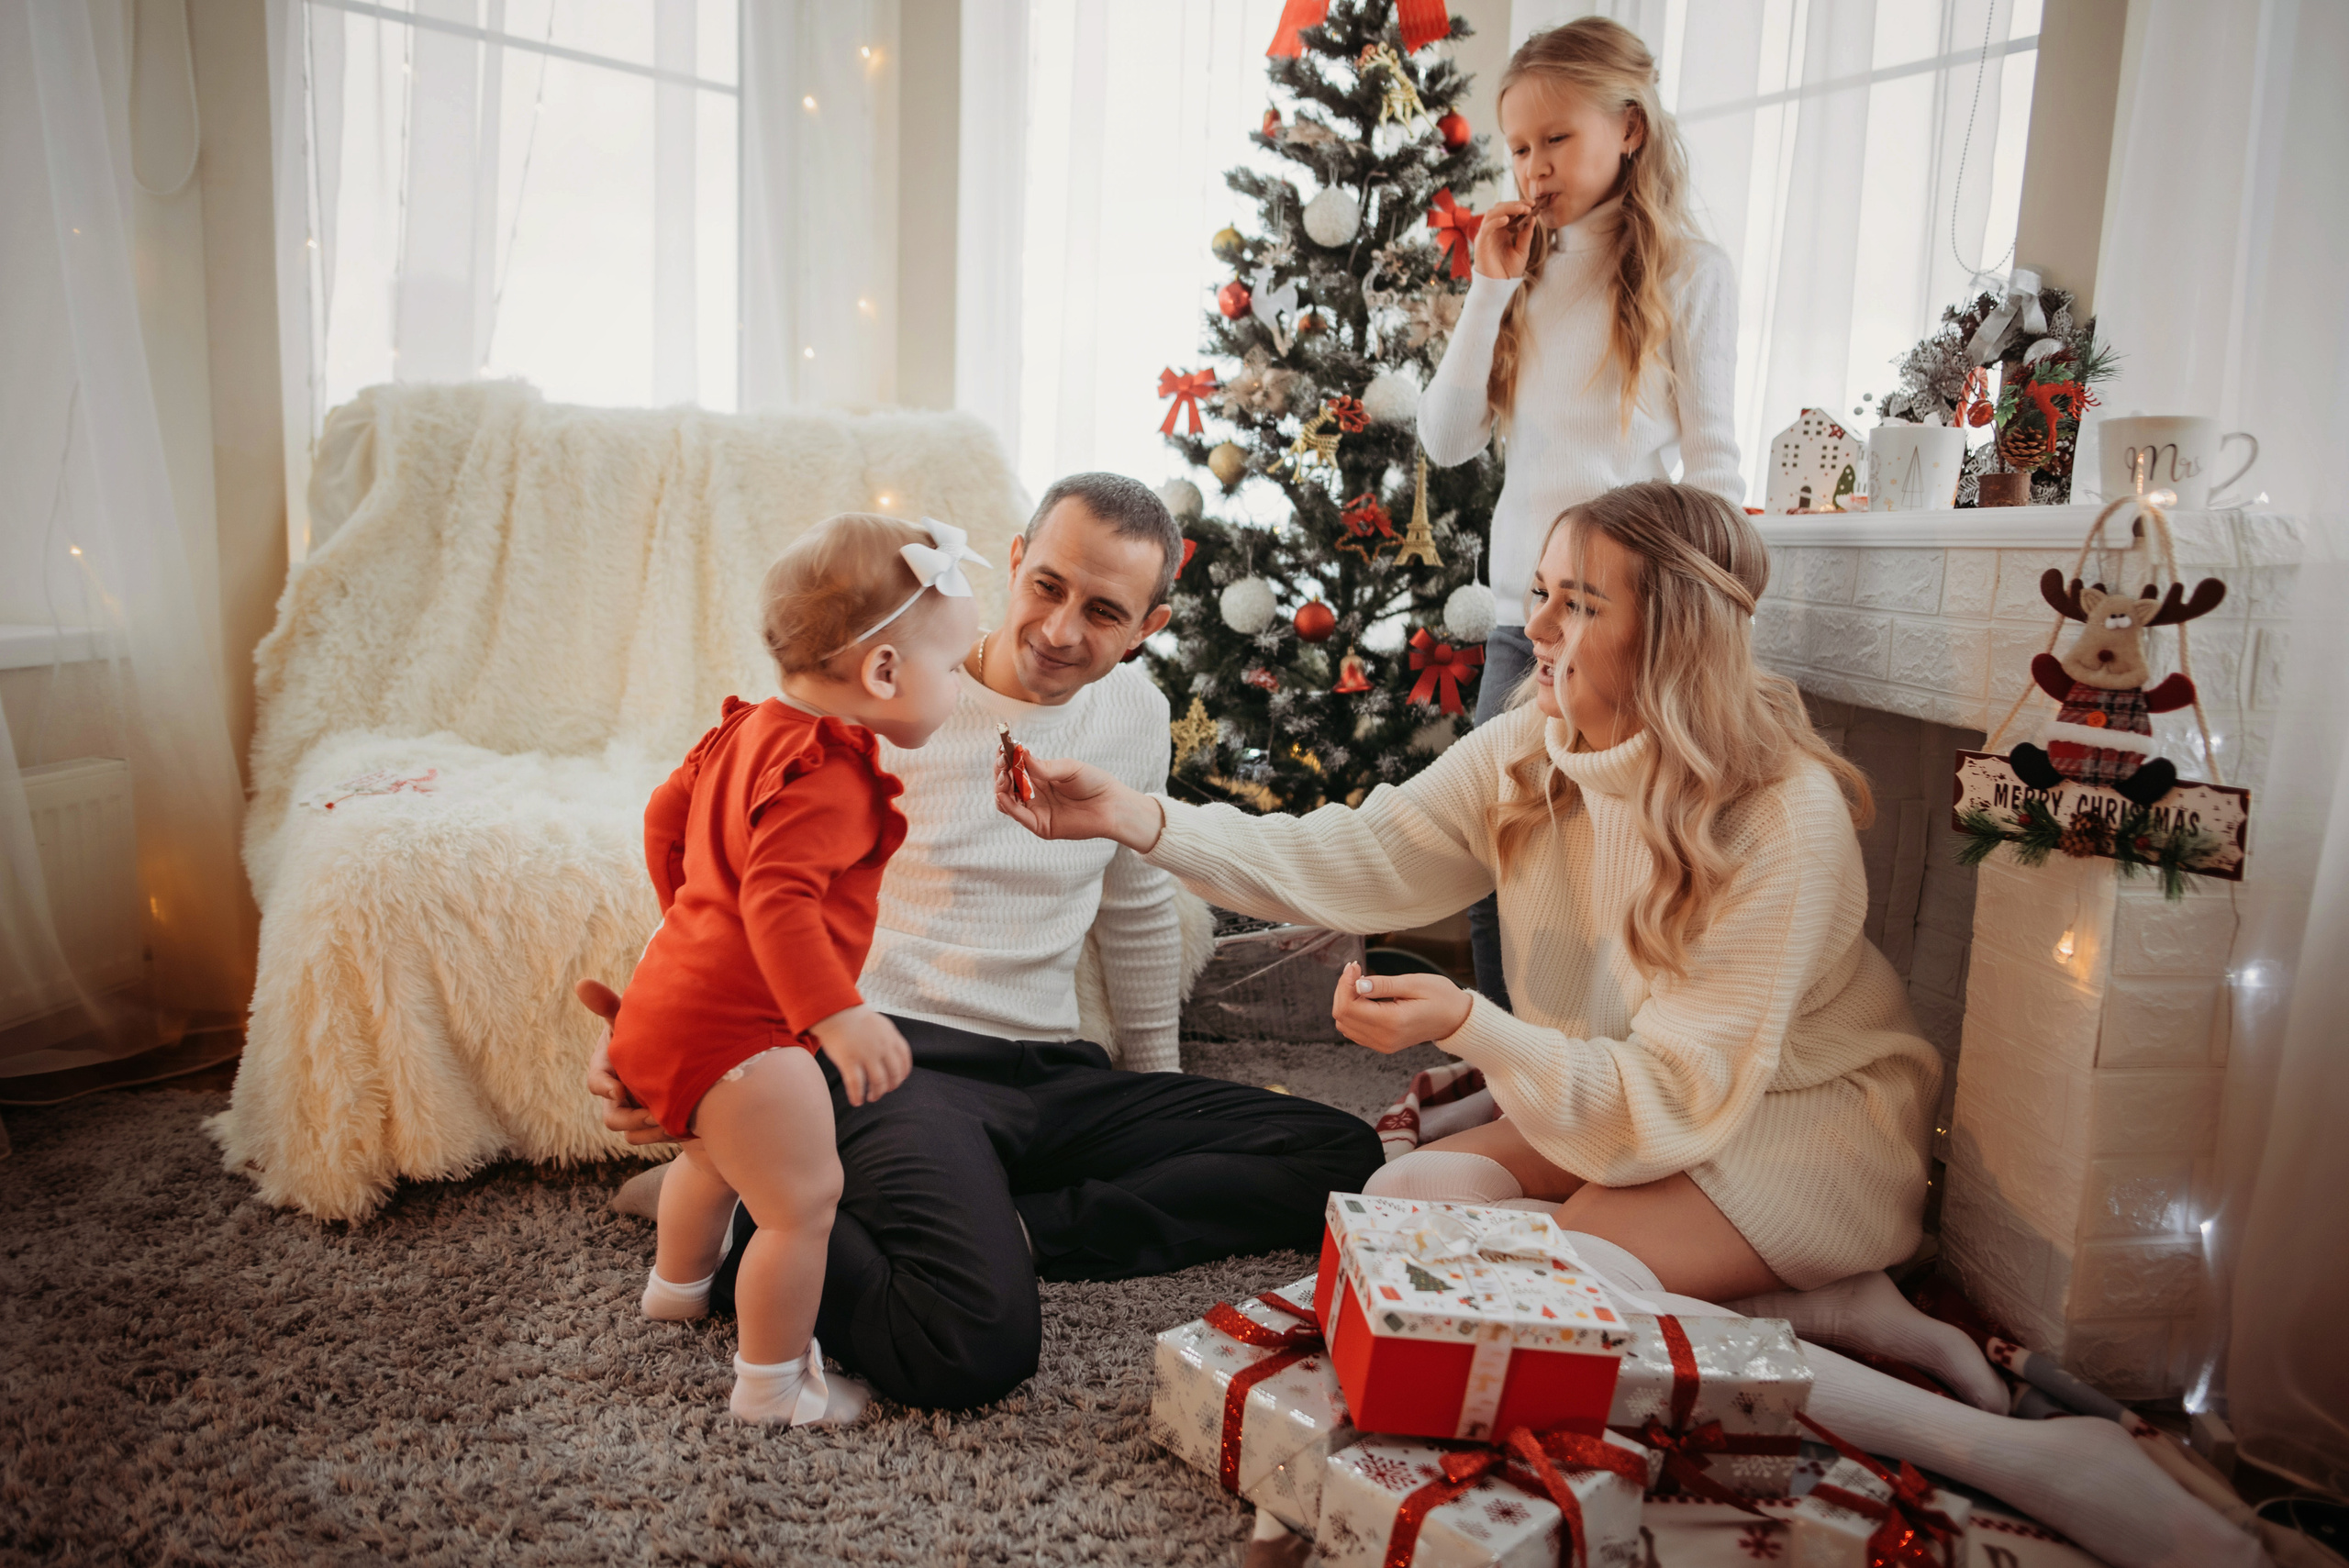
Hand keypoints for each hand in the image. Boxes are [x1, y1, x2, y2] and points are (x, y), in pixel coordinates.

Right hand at [576, 978, 677, 1144]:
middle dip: (632, 1118)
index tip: (618, 1090)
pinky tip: (687, 1127)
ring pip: (631, 1134)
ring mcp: (632, 1111)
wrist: (678, 1056)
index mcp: (608, 1069)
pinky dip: (664, 1135)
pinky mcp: (649, 1124)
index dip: (605, 1088)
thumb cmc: (647, 1031)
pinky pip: (648, 1139)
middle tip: (656, 1113)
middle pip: (613, 1118)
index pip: (597, 1082)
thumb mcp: (630, 1019)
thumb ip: (609, 1004)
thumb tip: (582, 982)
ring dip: (651, 1131)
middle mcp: (617, 1094)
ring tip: (675, 1123)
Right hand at [810, 1004, 911, 1105]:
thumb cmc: (854, 1018)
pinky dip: (857, 1096)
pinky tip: (856, 1101)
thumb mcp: (880, 1024)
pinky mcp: (848, 1061)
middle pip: (894, 1074)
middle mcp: (881, 1047)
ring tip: (871, 1097)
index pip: (904, 1059)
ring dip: (876, 1093)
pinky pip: (856, 1085)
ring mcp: (866, 1054)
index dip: (903, 1073)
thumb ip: (889, 1038)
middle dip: (890, 1086)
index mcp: (890, 1037)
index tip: (898, 1079)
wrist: (834, 1010)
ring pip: (878, 1082)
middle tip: (883, 1091)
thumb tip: (894, 1052)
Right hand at [993, 747, 1163, 849]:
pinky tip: (1004, 794)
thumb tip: (1021, 754)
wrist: (1112, 805)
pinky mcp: (1040, 825)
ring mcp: (1036, 810)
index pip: (1013, 768)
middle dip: (1000, 772)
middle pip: (1006, 785)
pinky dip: (1008, 806)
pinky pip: (1019, 816)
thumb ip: (1044, 766)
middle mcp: (1034, 794)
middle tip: (1002, 761)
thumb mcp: (1068, 768)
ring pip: (1007, 801)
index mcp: (1039, 777)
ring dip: (1000, 787)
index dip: (1004, 758)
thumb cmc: (1093, 783)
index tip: (1001, 748)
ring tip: (1004, 775)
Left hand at [1330, 961, 1474, 1053]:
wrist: (1457, 1019)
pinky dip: (1352, 1012)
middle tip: (1355, 970)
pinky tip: (1363, 996)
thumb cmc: (1441, 997)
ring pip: (1345, 1024)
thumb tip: (1357, 984)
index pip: (1349, 1007)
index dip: (1345, 984)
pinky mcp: (1382, 1044)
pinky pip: (1354, 1030)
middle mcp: (1384, 1038)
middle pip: (1342, 1016)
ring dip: (1346, 1001)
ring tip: (1359, 982)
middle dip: (1343, 990)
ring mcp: (1382, 1045)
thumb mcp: (1414, 983)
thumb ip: (1383, 985)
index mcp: (1392, 1022)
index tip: (1354, 966)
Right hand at [1472, 200, 1537, 279]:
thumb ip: (1526, 235)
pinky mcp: (1481, 244)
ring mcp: (1485, 236)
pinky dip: (1496, 221)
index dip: (1519, 205)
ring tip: (1522, 209)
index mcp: (1501, 231)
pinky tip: (1507, 219)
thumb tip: (1533, 218)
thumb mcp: (1522, 251)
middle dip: (1515, 204)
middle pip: (1499, 208)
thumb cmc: (1508, 271)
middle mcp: (1492, 231)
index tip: (1533, 204)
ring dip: (1507, 209)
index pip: (1507, 211)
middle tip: (1529, 205)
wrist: (1499, 287)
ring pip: (1492, 214)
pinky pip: (1486, 228)